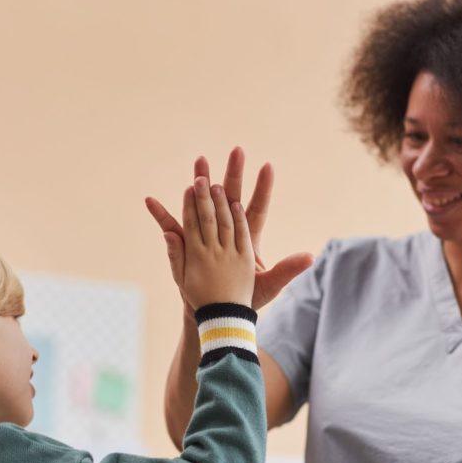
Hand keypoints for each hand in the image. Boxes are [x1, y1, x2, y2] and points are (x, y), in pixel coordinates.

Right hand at [145, 147, 313, 311]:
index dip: (262, 188)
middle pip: (231, 198)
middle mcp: (226, 230)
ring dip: (201, 183)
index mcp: (247, 237)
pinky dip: (161, 215)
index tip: (268, 166)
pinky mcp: (187, 245)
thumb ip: (287, 269)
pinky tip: (150, 201)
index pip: (256, 208)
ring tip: (200, 161)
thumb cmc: (247, 298)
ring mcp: (206, 234)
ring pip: (204, 204)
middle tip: (237, 150)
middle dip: (233, 174)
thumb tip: (311, 257)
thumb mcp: (270, 285)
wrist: (222, 312)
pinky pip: (172, 228)